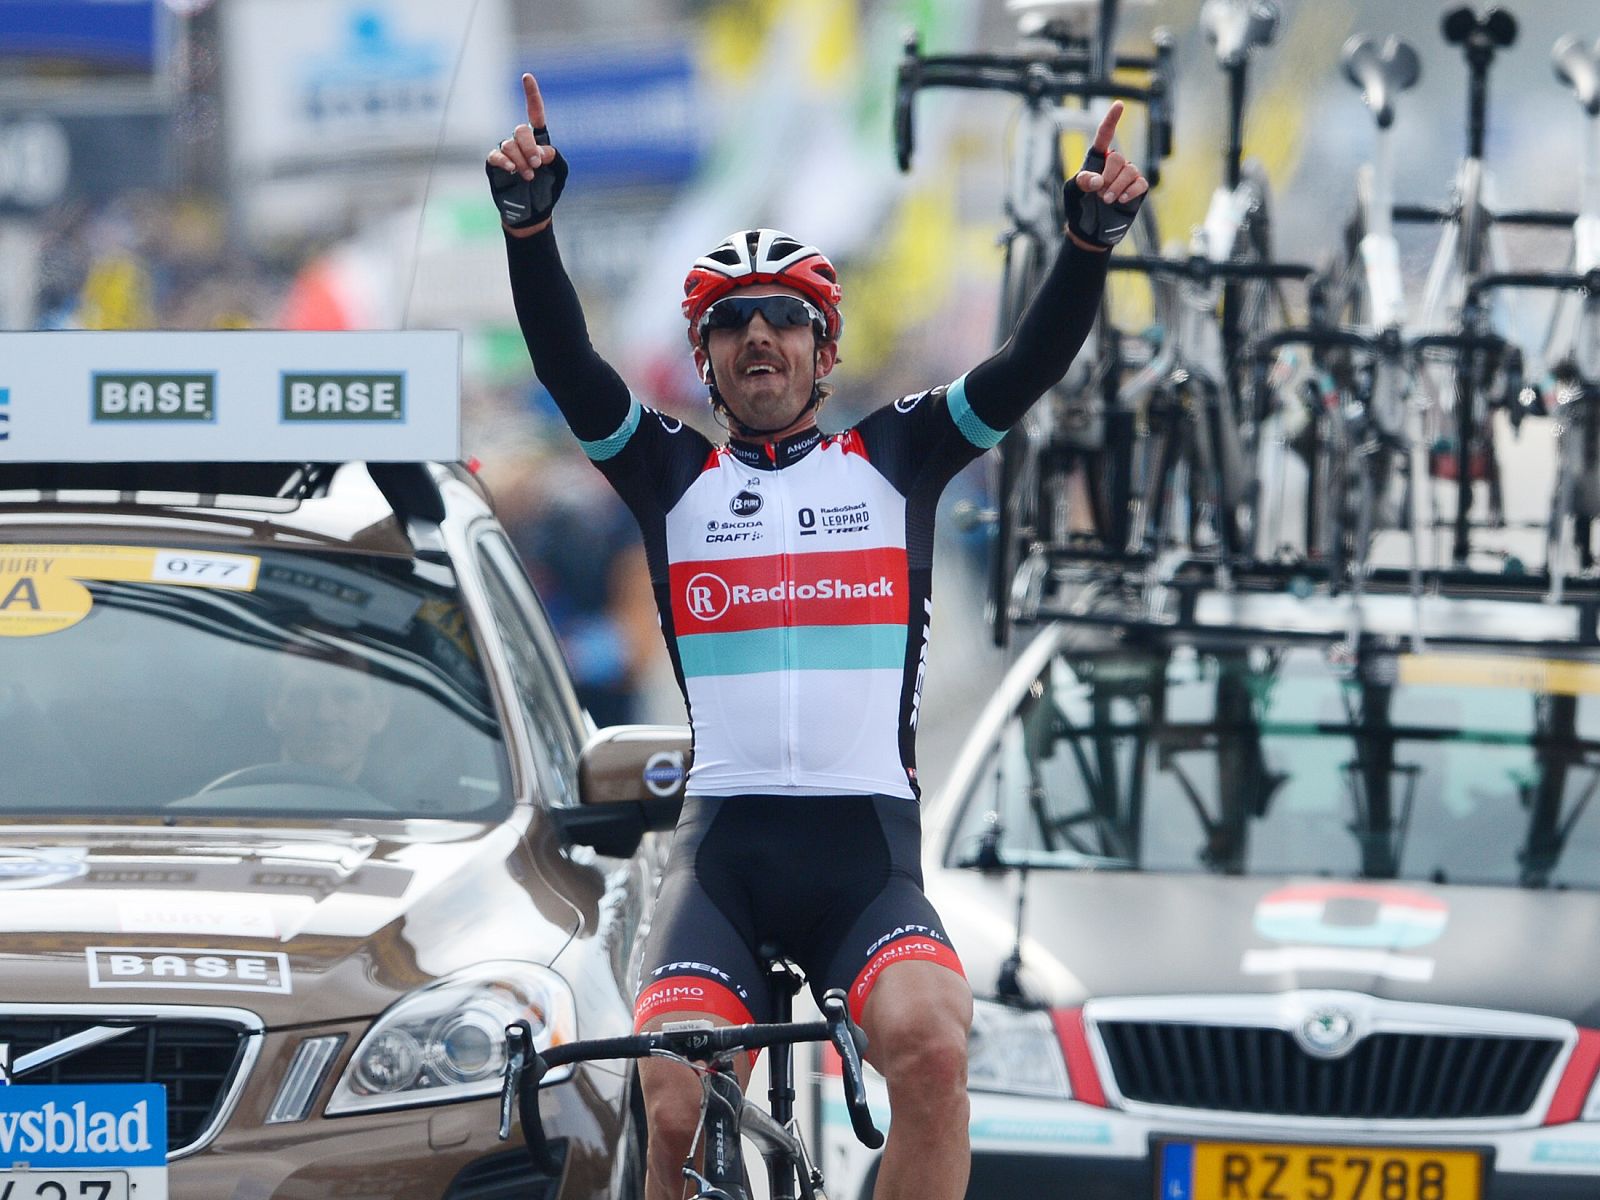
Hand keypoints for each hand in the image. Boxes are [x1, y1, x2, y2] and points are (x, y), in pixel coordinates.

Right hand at [487, 73, 568, 235]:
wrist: (532, 212)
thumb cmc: (547, 190)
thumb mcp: (558, 172)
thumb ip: (554, 157)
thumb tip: (540, 149)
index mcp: (538, 139)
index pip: (535, 113)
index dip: (531, 95)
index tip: (526, 77)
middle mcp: (521, 142)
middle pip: (521, 130)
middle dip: (530, 147)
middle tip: (537, 165)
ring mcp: (507, 152)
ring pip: (509, 144)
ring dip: (520, 161)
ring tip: (528, 176)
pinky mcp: (495, 164)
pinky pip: (496, 155)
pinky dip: (505, 161)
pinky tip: (512, 170)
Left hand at [1064, 101, 1148, 250]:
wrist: (1089, 231)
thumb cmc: (1078, 208)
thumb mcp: (1072, 193)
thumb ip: (1081, 183)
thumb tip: (1097, 180)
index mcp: (1096, 160)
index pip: (1105, 135)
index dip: (1111, 119)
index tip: (1119, 105)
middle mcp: (1113, 164)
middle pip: (1118, 158)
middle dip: (1108, 176)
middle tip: (1099, 193)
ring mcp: (1126, 177)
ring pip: (1130, 171)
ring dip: (1118, 186)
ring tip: (1107, 200)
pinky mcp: (1137, 190)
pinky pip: (1140, 183)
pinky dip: (1130, 191)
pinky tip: (1121, 200)